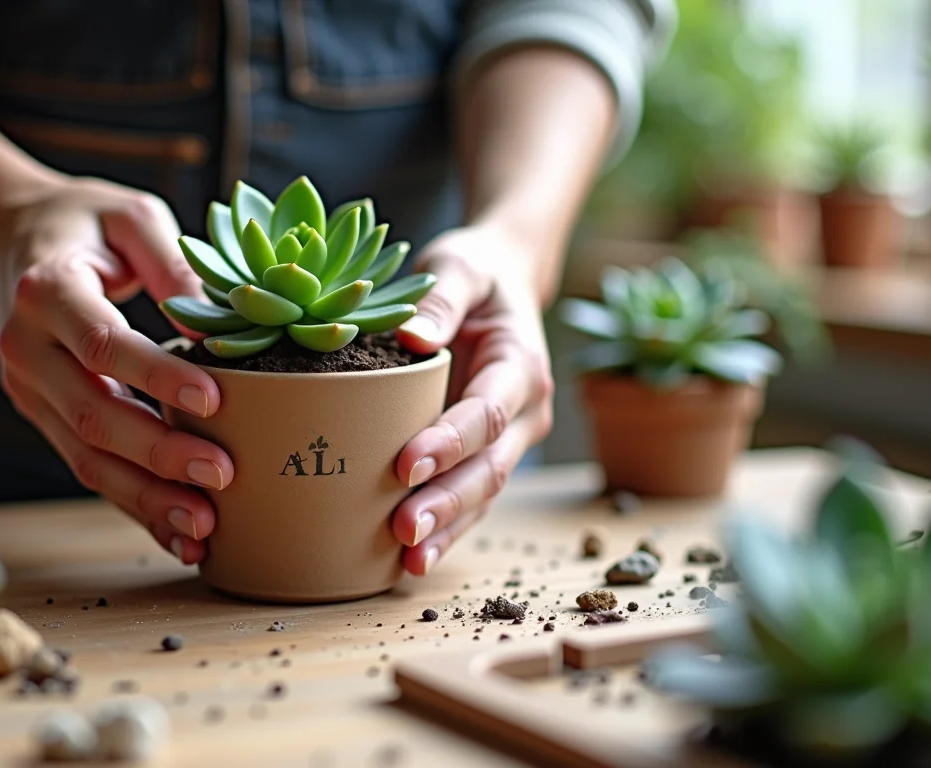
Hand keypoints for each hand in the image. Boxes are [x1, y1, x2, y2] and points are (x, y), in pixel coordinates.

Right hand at [0, 176, 230, 564]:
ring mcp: (26, 389)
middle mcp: (25, 346)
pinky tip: (176, 533)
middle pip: (93, 413)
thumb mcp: (132, 216)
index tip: (215, 399)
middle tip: (222, 474)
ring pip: (85, 456)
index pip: (103, 343)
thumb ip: (175, 263)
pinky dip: (133, 503)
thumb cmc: (85, 223)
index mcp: (46, 289)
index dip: (157, 376)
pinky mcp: (40, 415)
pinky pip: (87, 466)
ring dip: (146, 496)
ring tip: (203, 526)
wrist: (9, 239)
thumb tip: (219, 327)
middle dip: (159, 453)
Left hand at [391, 224, 555, 574]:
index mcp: (522, 365)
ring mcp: (512, 440)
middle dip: (449, 502)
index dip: (449, 442)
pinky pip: (471, 499)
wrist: (505, 281)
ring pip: (485, 494)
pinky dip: (447, 530)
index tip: (404, 464)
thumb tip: (413, 338)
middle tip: (404, 531)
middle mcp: (526, 412)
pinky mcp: (488, 455)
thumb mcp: (461, 265)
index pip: (487, 413)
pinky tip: (409, 562)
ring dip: (449, 529)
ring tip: (408, 562)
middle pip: (490, 468)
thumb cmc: (478, 272)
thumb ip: (441, 298)